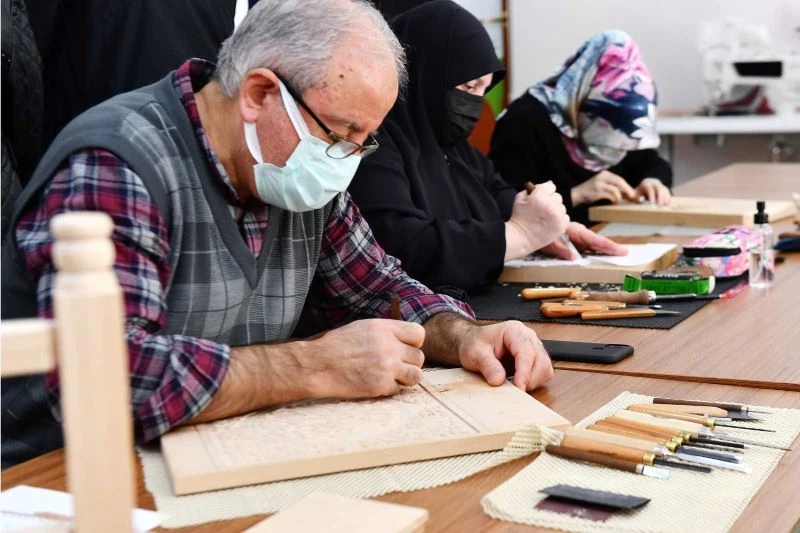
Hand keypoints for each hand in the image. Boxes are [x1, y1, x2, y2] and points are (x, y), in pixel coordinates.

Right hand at [308, 319, 425, 398]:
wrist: (318, 365)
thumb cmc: (336, 346)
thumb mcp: (362, 328)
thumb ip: (386, 332)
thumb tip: (404, 340)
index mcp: (384, 328)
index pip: (419, 334)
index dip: (413, 343)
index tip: (404, 348)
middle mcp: (389, 346)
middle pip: (419, 357)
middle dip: (409, 362)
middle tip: (396, 365)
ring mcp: (387, 367)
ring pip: (416, 375)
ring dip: (406, 377)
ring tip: (392, 376)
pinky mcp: (381, 385)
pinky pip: (399, 389)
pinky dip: (390, 389)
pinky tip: (377, 383)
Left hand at [456, 321, 553, 391]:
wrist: (473, 343)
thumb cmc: (475, 344)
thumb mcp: (474, 353)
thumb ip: (487, 365)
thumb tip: (498, 380)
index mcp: (514, 330)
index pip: (526, 352)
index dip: (524, 372)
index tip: (518, 388)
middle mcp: (529, 337)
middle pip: (541, 361)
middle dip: (529, 379)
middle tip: (512, 391)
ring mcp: (535, 348)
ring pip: (545, 369)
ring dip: (532, 382)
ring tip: (513, 386)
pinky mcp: (536, 359)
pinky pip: (543, 374)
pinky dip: (533, 382)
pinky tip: (517, 383)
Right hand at [504, 181, 569, 260]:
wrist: (520, 238)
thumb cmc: (518, 217)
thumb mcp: (520, 198)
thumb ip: (533, 188)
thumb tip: (548, 184)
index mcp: (539, 196)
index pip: (551, 186)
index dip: (544, 192)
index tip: (539, 198)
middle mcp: (550, 205)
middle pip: (557, 196)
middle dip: (550, 201)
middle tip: (541, 209)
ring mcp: (557, 216)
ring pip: (562, 207)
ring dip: (555, 210)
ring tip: (545, 217)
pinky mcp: (561, 225)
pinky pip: (565, 217)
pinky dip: (559, 219)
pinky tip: (549, 223)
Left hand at [539, 221, 627, 258]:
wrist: (538, 227)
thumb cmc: (545, 233)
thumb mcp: (550, 241)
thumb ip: (561, 249)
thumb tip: (575, 258)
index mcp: (577, 232)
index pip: (596, 240)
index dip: (610, 247)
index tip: (623, 251)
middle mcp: (581, 235)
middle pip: (599, 244)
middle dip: (613, 249)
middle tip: (628, 255)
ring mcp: (580, 239)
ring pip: (596, 247)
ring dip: (607, 252)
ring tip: (620, 257)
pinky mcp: (577, 243)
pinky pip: (589, 249)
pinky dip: (597, 254)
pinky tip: (605, 259)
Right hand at [571, 171, 636, 205]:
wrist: (577, 194)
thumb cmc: (591, 191)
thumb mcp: (602, 185)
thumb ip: (613, 186)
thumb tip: (627, 192)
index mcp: (605, 174)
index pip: (620, 179)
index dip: (627, 186)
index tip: (633, 193)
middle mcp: (602, 177)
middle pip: (619, 181)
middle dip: (627, 190)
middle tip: (632, 196)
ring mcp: (599, 183)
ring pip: (615, 189)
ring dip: (619, 196)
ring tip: (619, 201)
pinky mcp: (597, 191)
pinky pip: (610, 195)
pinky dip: (613, 199)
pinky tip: (613, 202)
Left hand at [636, 178, 670, 204]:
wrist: (647, 184)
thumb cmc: (639, 192)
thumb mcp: (635, 193)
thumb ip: (633, 196)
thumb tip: (631, 198)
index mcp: (646, 184)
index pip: (650, 189)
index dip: (652, 196)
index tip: (652, 203)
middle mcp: (655, 183)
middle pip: (660, 189)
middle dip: (660, 197)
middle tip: (659, 206)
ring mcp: (661, 186)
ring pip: (665, 191)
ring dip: (665, 199)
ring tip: (663, 206)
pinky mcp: (666, 189)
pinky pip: (668, 193)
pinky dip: (668, 199)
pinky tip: (666, 204)